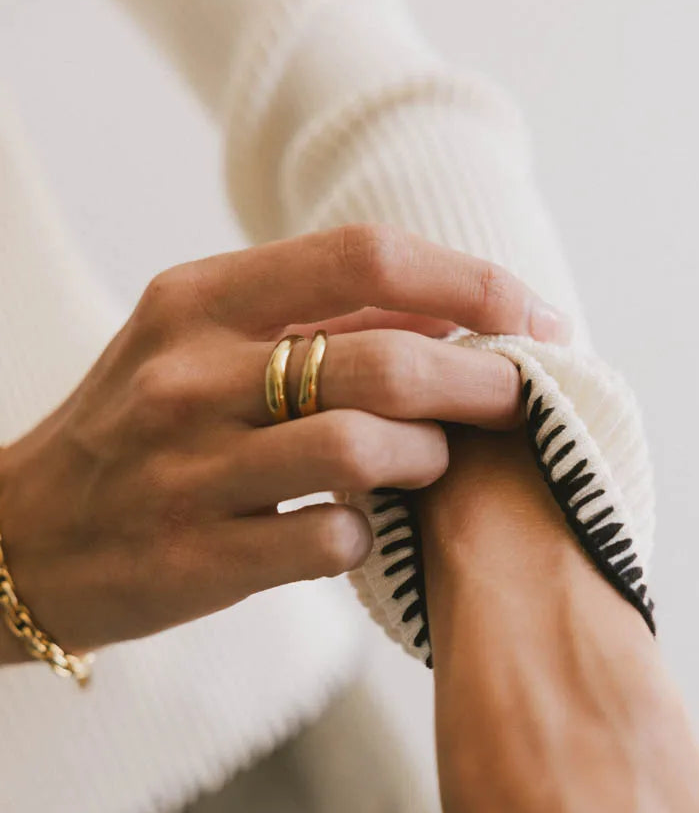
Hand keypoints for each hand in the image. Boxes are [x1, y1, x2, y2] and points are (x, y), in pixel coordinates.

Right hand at [0, 224, 569, 661]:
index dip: (470, 283)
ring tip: (430, 465)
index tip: (532, 317)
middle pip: (385, 361)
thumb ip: (309, 325)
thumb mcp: (192, 349)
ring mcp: (190, 468)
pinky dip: (367, 534)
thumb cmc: (134, 435)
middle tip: (517, 402)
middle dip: (480, 383)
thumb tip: (448, 315)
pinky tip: (360, 531)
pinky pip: (329, 537)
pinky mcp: (197, 555)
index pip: (366, 257)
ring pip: (364, 449)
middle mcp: (190, 373)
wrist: (17, 540)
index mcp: (198, 300)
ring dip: (426, 459)